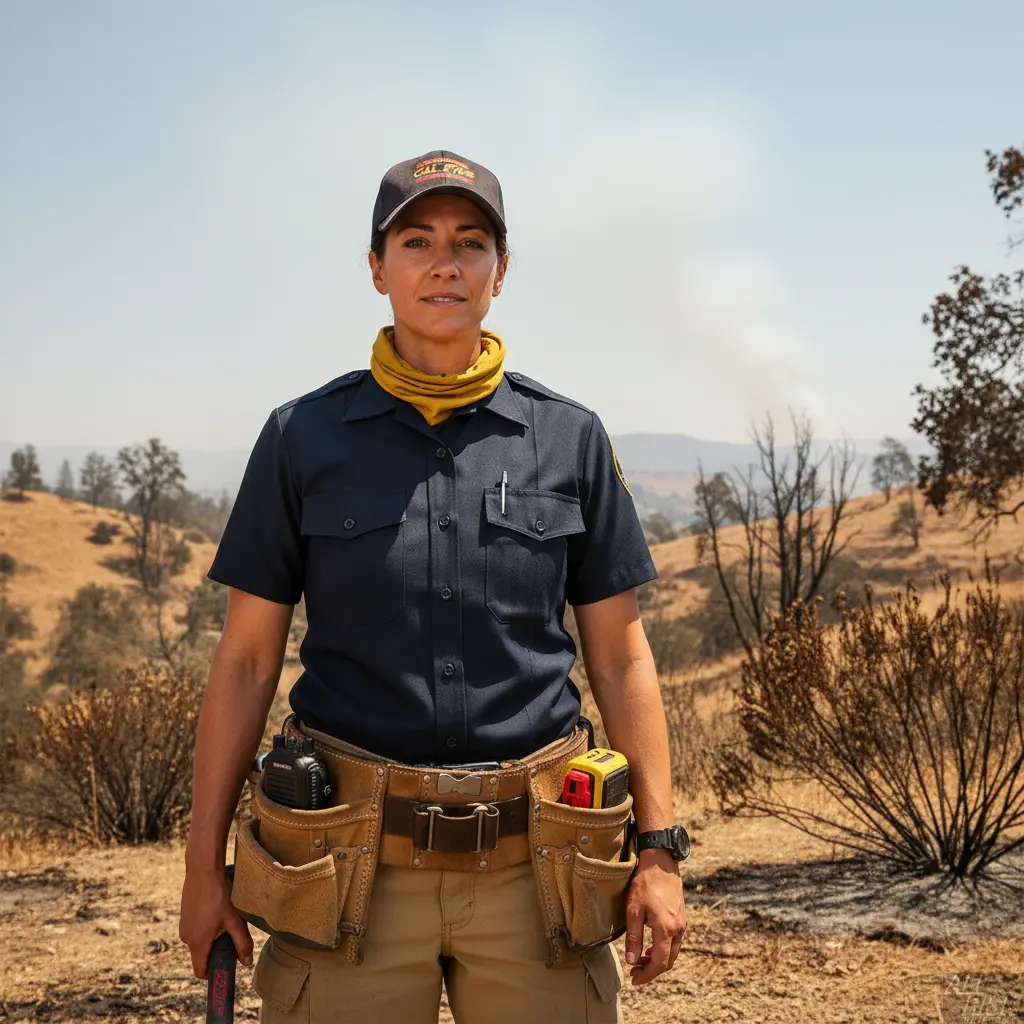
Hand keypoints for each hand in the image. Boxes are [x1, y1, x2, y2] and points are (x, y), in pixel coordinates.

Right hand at [179, 865, 253, 978]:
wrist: (202, 869)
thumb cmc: (219, 894)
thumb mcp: (234, 920)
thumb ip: (242, 943)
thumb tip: (247, 962)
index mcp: (197, 942)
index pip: (200, 971)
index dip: (213, 972)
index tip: (225, 963)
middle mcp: (186, 937)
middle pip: (201, 954)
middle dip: (216, 949)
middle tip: (230, 932)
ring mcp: (183, 925)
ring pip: (199, 939)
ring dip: (212, 934)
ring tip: (224, 916)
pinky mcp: (184, 914)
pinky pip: (196, 927)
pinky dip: (206, 923)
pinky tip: (216, 908)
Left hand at [624, 848, 685, 984]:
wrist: (660, 862)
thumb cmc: (645, 884)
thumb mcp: (633, 911)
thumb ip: (633, 938)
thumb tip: (631, 961)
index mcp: (667, 930)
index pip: (659, 963)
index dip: (646, 975)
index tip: (633, 979)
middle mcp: (678, 929)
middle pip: (668, 961)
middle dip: (651, 970)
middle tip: (634, 971)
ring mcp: (682, 923)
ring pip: (672, 951)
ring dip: (657, 960)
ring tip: (639, 959)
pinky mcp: (681, 916)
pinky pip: (674, 941)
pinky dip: (663, 948)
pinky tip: (650, 945)